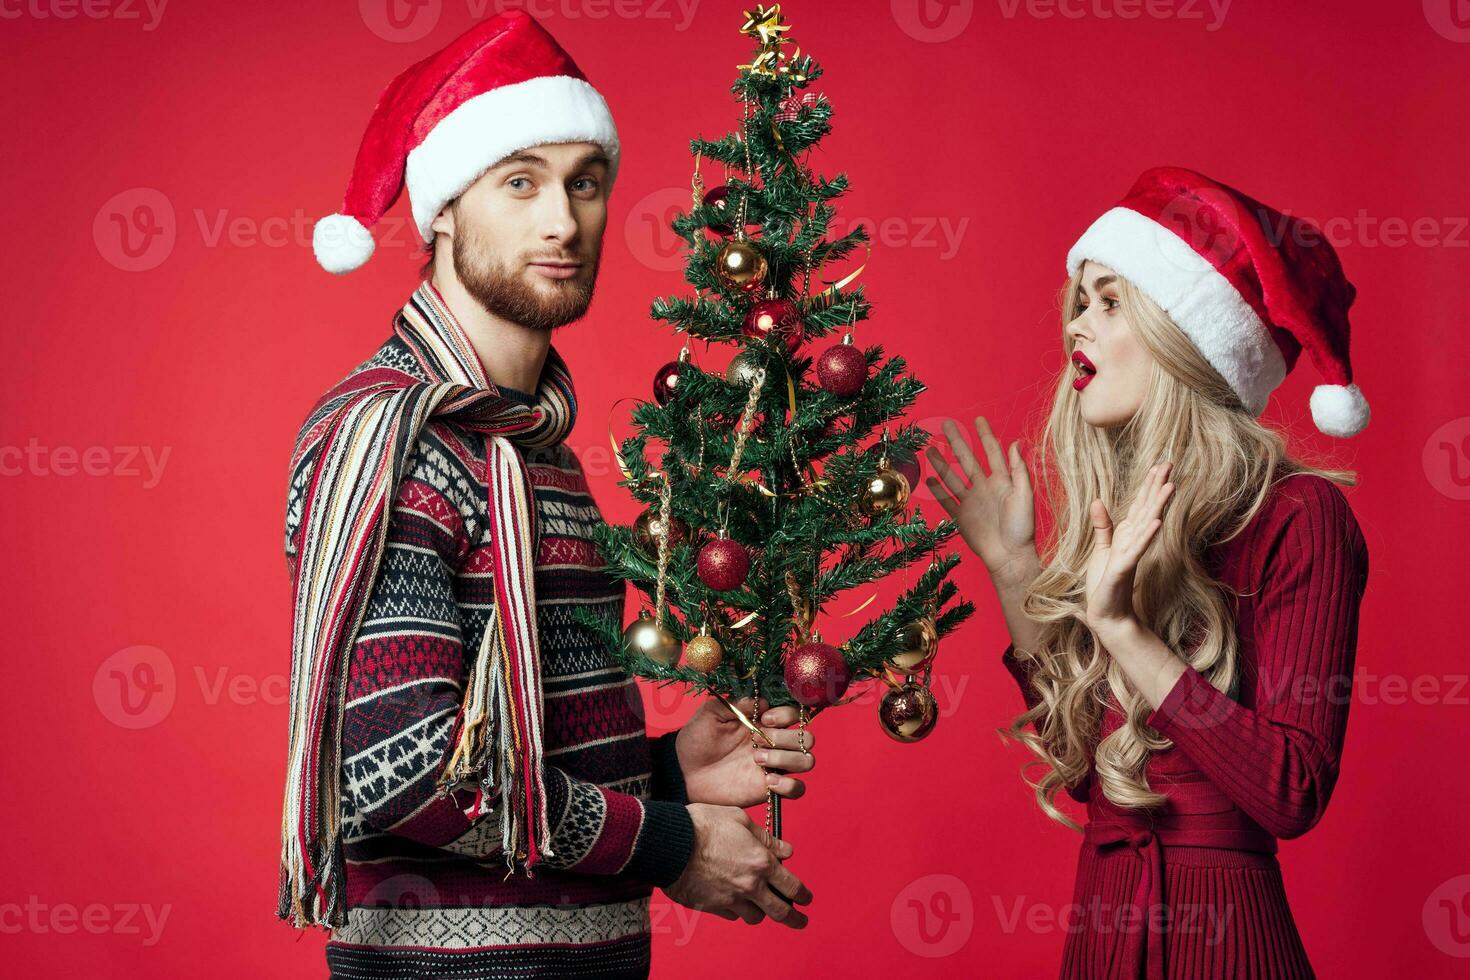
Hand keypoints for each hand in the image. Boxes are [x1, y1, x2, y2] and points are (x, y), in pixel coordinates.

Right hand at [663, 803, 812, 926]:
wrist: (668, 844)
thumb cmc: (703, 825)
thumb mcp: (739, 820)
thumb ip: (766, 838)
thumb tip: (786, 851)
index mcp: (761, 863)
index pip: (791, 886)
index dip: (803, 894)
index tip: (807, 898)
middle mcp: (750, 885)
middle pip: (780, 911)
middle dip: (794, 919)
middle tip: (800, 921)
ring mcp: (730, 899)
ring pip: (754, 917)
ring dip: (760, 912)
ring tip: (760, 905)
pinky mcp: (711, 907)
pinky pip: (731, 915)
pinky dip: (736, 910)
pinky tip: (732, 898)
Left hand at [677, 697, 815, 807]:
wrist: (683, 772)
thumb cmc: (696, 740)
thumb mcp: (710, 714)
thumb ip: (734, 703)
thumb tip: (759, 701)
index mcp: (763, 722)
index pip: (794, 714)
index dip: (786, 715)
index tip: (763, 719)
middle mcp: (774, 743)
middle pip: (806, 738)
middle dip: (785, 738)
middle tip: (755, 742)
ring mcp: (774, 766)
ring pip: (807, 761)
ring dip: (787, 759)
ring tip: (757, 760)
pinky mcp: (769, 788)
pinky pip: (798, 789)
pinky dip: (789, 785)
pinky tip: (768, 781)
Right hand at [926, 416, 1039, 588]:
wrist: (1010, 556)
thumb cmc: (1022, 528)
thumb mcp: (1024, 495)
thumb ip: (1019, 470)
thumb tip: (1015, 443)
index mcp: (1002, 480)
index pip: (992, 452)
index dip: (985, 436)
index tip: (978, 420)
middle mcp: (984, 488)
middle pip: (967, 459)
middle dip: (957, 441)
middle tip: (946, 425)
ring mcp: (971, 502)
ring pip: (953, 477)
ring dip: (942, 463)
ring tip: (930, 449)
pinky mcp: (962, 517)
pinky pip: (947, 500)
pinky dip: (938, 490)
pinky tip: (929, 479)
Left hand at [1083, 462, 1174, 631]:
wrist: (1106, 613)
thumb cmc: (1104, 583)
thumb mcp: (1101, 548)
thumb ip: (1102, 526)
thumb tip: (1098, 500)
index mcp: (1128, 534)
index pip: (1141, 505)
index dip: (1149, 485)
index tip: (1160, 465)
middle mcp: (1134, 541)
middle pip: (1147, 508)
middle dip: (1157, 486)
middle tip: (1170, 464)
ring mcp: (1131, 553)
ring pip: (1147, 524)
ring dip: (1158, 505)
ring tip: (1170, 486)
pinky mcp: (1124, 567)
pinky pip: (1137, 549)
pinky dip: (1147, 535)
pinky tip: (1156, 522)